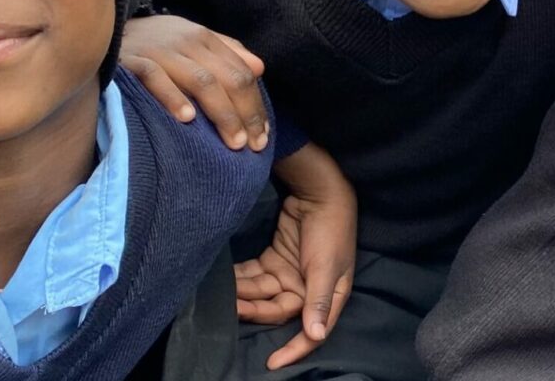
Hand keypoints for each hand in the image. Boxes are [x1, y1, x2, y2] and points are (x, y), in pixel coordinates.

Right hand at [119, 16, 269, 150]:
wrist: (99, 31)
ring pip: (202, 80)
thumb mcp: (191, 42)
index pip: (241, 73)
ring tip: (233, 141)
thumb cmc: (153, 45)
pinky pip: (156, 77)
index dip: (255, 106)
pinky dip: (173, 97)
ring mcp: (159, 50)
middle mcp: (186, 41)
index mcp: (203, 39)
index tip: (261, 136)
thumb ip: (226, 52)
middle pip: (228, 78)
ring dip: (222, 113)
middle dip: (245, 114)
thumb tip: (259, 68)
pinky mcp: (131, 61)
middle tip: (252, 145)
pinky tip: (186, 119)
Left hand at [238, 145, 356, 369]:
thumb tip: (315, 335)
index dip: (293, 350)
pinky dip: (240, 279)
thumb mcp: (328, 267)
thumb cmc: (331, 231)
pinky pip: (254, 276)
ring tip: (223, 292)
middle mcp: (307, 290)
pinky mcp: (274, 260)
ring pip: (261, 294)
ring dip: (243, 294)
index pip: (309, 332)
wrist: (320, 190)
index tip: (272, 363)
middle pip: (277, 311)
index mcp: (327, 297)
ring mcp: (289, 274)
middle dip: (254, 310)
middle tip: (231, 307)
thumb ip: (318, 301)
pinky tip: (224, 280)